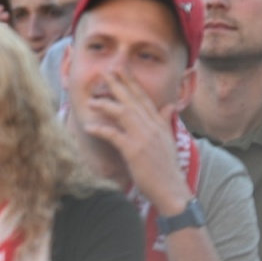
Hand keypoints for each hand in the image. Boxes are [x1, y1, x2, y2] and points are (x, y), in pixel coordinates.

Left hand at [81, 71, 193, 215]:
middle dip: (117, 84)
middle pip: (132, 100)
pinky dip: (100, 130)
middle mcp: (152, 127)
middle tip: (104, 71)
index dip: (131, 82)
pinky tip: (89, 127)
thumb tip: (169, 105)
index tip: (121, 69)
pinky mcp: (134, 151)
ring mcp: (143, 138)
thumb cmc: (167, 168)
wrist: (172, 191)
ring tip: (91, 101)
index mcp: (159, 124)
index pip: (144, 97)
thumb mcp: (168, 141)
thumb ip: (165, 121)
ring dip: (105, 105)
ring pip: (123, 113)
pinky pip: (114, 135)